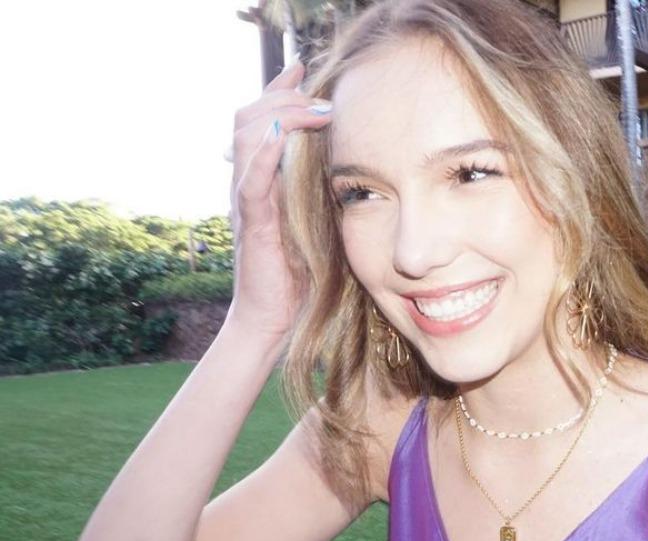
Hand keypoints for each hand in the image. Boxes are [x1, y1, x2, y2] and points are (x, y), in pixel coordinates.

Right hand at [224, 61, 332, 339]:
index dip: (280, 91)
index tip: (303, 67)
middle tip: (317, 89)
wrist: (272, 317)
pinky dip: (262, 153)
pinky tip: (279, 137)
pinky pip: (249, 180)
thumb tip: (352, 166)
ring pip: (246, 137)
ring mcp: (247, 200)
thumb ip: (323, 190)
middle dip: (282, 95)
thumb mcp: (316, 221)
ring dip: (279, 115)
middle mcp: (249, 182)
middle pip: (249, 116)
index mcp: (264, 179)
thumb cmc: (299, 275)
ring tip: (313, 109)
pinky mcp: (251, 222)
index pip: (263, 120)